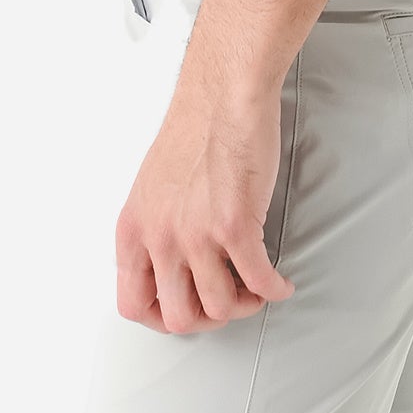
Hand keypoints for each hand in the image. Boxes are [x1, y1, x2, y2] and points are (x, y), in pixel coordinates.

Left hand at [114, 81, 296, 333]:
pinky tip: (279, 282)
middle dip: (208, 318)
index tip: (188, 310)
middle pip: (179, 317)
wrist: (223, 94)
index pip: (133, 304)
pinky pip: (259, 281)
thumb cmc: (195, 129)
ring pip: (220, 306)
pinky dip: (274, 289)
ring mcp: (195, 235)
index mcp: (134, 229)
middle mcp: (159, 237)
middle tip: (227, 300)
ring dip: (244, 304)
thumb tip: (171, 268)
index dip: (163, 317)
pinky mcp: (234, 226)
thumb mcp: (152, 188)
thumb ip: (155, 229)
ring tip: (256, 287)